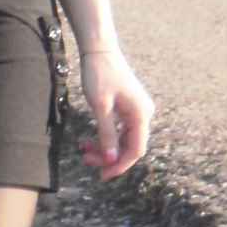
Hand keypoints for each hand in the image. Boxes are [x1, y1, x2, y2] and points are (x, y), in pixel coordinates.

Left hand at [78, 48, 153, 179]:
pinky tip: (88, 140)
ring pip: (122, 140)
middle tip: (86, 161)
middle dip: (108, 157)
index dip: (119, 165)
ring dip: (104, 148)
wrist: (99, 50)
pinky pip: (119, 130)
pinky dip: (104, 137)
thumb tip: (111, 160)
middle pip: (129, 147)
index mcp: (141, 115)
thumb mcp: (100, 107)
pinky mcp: (128, 108)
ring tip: (83, 150)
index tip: (102, 175)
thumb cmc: (99, 75)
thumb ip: (107, 134)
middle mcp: (143, 114)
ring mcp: (137, 111)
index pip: (135, 151)